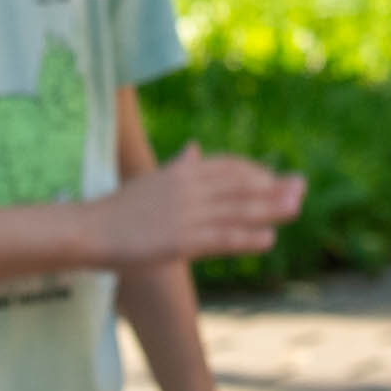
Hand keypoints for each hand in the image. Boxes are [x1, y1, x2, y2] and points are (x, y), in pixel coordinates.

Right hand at [100, 147, 305, 270]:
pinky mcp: (179, 241)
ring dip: (269, 208)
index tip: (276, 177)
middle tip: (302, 186)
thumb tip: (195, 148)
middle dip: (273, 186)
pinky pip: (220, 239)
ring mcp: (185, 215)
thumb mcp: (153, 181)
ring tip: (297, 207)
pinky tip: (269, 239)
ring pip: (235, 210)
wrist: (88, 230)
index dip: (255, 171)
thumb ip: (179, 167)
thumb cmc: (119, 209)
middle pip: (239, 185)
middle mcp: (187, 189)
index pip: (227, 167)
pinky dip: (246, 238)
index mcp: (181, 173)